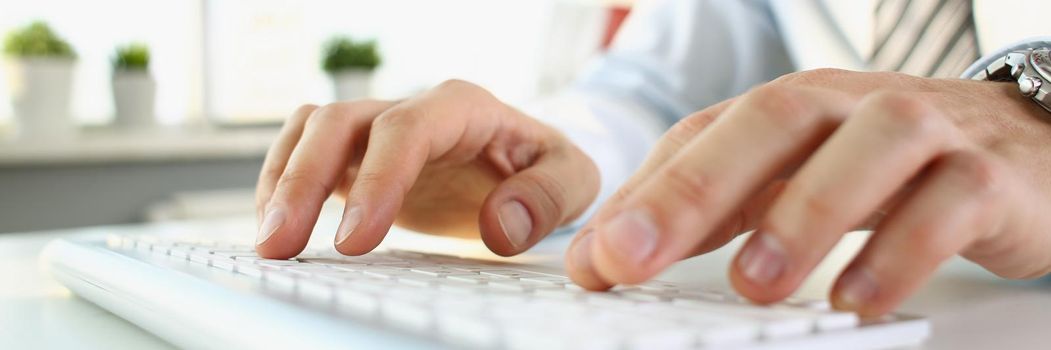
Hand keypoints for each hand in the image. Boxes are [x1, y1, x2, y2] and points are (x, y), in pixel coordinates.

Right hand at [255, 80, 597, 258]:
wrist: (523, 163)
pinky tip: (277, 227)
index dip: (378, 180)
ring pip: (311, 129)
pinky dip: (282, 183)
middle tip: (282, 243)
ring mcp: (377, 130)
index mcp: (463, 108)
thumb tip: (498, 227)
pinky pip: (303, 152)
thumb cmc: (544, 168)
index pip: (408, 130)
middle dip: (304, 181)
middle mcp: (411, 109)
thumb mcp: (573, 178)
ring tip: (269, 241)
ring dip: (282, 181)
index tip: (354, 240)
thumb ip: (547, 197)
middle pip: (340, 122)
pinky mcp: (357, 156)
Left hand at [565, 69, 1050, 315]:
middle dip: (695, 190)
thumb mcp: (787, 174)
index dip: (644, 194)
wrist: (1018, 140)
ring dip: (803, 217)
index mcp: (789, 108)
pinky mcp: (985, 175)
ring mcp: (922, 134)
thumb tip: (604, 257)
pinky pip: (947, 203)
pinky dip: (902, 250)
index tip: (595, 258)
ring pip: (866, 152)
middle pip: (770, 125)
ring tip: (752, 286)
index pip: (702, 137)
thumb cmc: (881, 161)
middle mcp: (848, 108)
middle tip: (635, 257)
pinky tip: (858, 299)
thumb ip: (706, 209)